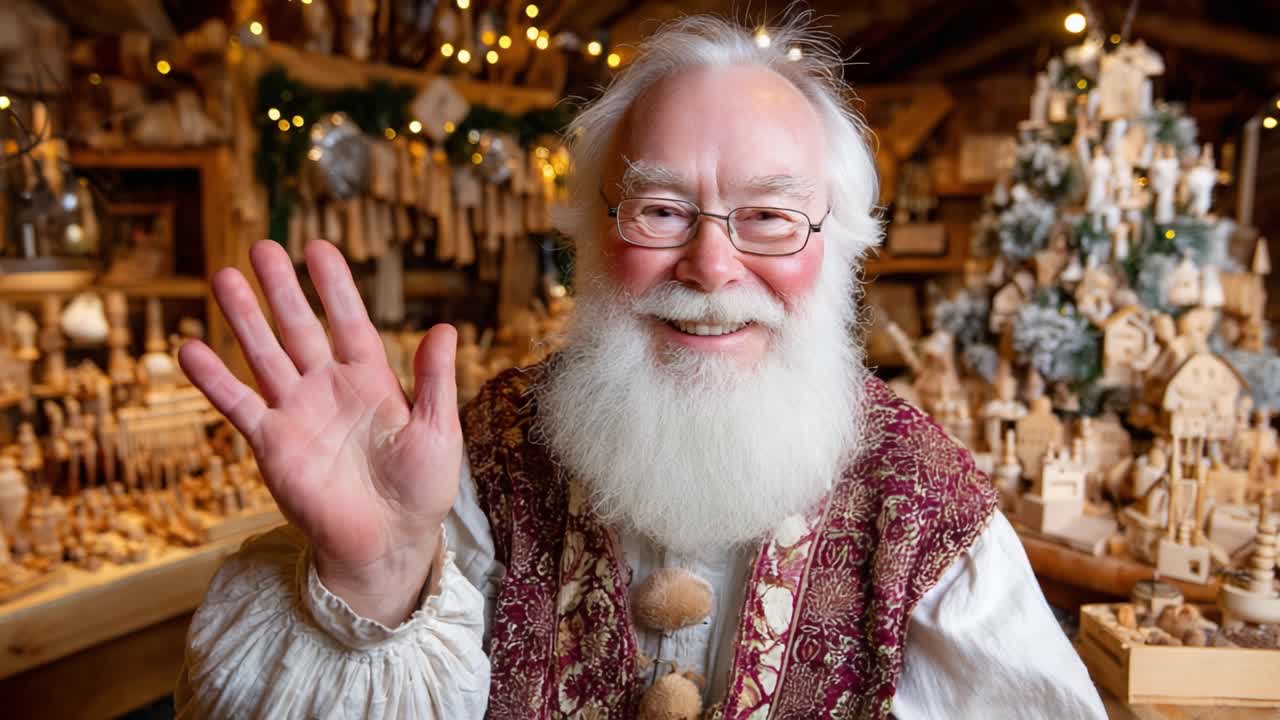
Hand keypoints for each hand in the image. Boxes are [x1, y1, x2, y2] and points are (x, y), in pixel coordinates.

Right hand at [180, 239, 461, 624]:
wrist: (389, 542)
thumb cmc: (421, 488)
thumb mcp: (437, 428)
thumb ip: (433, 379)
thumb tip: (444, 326)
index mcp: (371, 379)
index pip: (349, 320)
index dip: (333, 286)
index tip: (317, 247)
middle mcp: (328, 388)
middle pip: (299, 328)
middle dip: (281, 289)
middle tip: (261, 245)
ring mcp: (297, 413)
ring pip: (265, 355)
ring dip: (244, 318)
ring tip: (222, 276)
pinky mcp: (272, 444)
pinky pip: (239, 405)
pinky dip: (214, 379)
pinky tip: (191, 349)